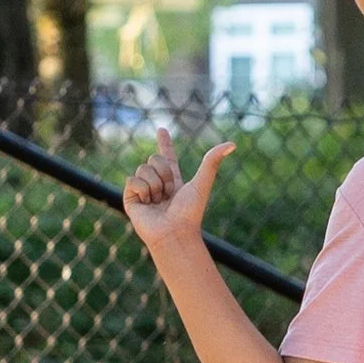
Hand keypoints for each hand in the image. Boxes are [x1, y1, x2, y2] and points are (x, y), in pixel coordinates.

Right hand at [122, 126, 230, 256]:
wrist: (174, 232)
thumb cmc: (190, 212)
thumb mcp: (202, 182)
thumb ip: (212, 161)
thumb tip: (233, 144)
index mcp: (173, 180)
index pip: (168, 156)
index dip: (165, 143)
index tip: (162, 130)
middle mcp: (157, 183)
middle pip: (154, 158)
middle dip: (164, 173)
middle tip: (170, 193)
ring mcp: (143, 191)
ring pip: (143, 168)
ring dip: (155, 184)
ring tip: (159, 202)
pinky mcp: (131, 198)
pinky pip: (133, 180)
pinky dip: (143, 190)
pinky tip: (148, 204)